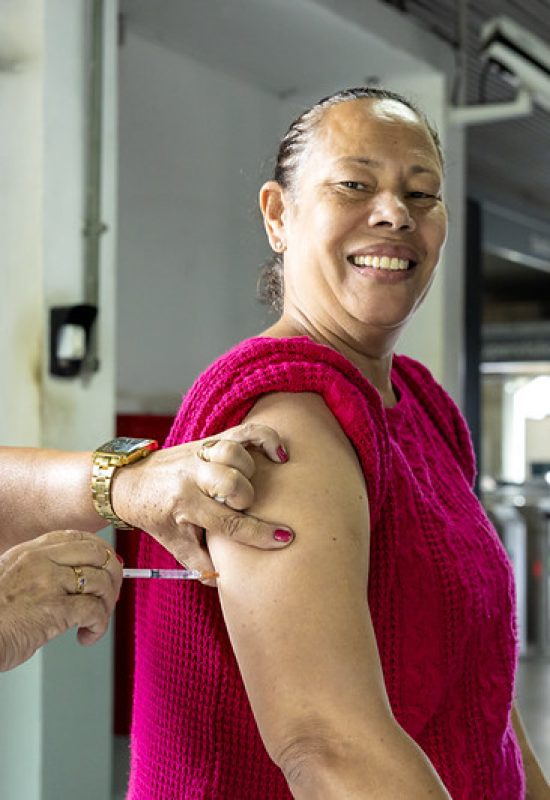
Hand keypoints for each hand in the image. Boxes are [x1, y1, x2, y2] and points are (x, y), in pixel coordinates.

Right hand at [0, 530, 121, 670]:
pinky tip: (87, 635)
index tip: (108, 568)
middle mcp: (41, 560)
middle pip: (99, 554)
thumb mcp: (12, 578)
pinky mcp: (55, 610)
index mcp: (31, 550)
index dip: (101, 552)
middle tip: (110, 595)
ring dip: (107, 604)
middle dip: (114, 575)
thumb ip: (40, 571)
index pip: (80, 538)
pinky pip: (95, 610)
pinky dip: (99, 625)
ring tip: (96, 620)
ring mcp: (49, 583)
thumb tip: (78, 575)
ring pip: (102, 581)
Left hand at [111, 423, 293, 583]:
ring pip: (237, 454)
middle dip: (245, 500)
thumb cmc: (155, 514)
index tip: (284, 539)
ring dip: (249, 472)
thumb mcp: (174, 543)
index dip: (259, 533)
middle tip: (239, 508)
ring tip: (248, 483)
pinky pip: (244, 432)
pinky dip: (266, 439)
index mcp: (183, 503)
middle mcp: (191, 474)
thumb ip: (202, 564)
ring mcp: (200, 453)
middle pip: (233, 484)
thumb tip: (230, 582)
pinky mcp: (209, 440)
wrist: (130, 481)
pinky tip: (279, 454)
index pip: (227, 522)